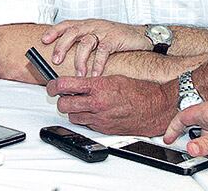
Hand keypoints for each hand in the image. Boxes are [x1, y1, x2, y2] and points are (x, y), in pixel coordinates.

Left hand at [42, 19, 147, 75]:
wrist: (141, 35)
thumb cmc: (117, 38)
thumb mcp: (97, 36)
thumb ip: (84, 43)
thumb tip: (66, 57)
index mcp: (86, 24)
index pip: (66, 24)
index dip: (54, 31)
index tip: (43, 40)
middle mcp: (92, 25)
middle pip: (72, 32)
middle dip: (62, 46)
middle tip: (55, 60)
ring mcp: (103, 31)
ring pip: (86, 42)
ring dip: (80, 59)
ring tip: (78, 73)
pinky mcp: (115, 39)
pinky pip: (103, 51)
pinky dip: (97, 63)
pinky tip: (94, 74)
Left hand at [46, 75, 175, 135]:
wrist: (156, 108)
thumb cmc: (138, 91)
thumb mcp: (111, 78)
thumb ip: (91, 82)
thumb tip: (75, 83)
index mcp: (97, 87)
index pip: (64, 85)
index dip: (52, 86)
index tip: (51, 86)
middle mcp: (97, 104)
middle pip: (63, 105)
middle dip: (60, 100)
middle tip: (63, 96)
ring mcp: (100, 118)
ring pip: (72, 117)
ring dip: (73, 111)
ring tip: (80, 104)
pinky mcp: (105, 129)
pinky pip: (86, 125)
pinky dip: (86, 119)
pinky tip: (92, 112)